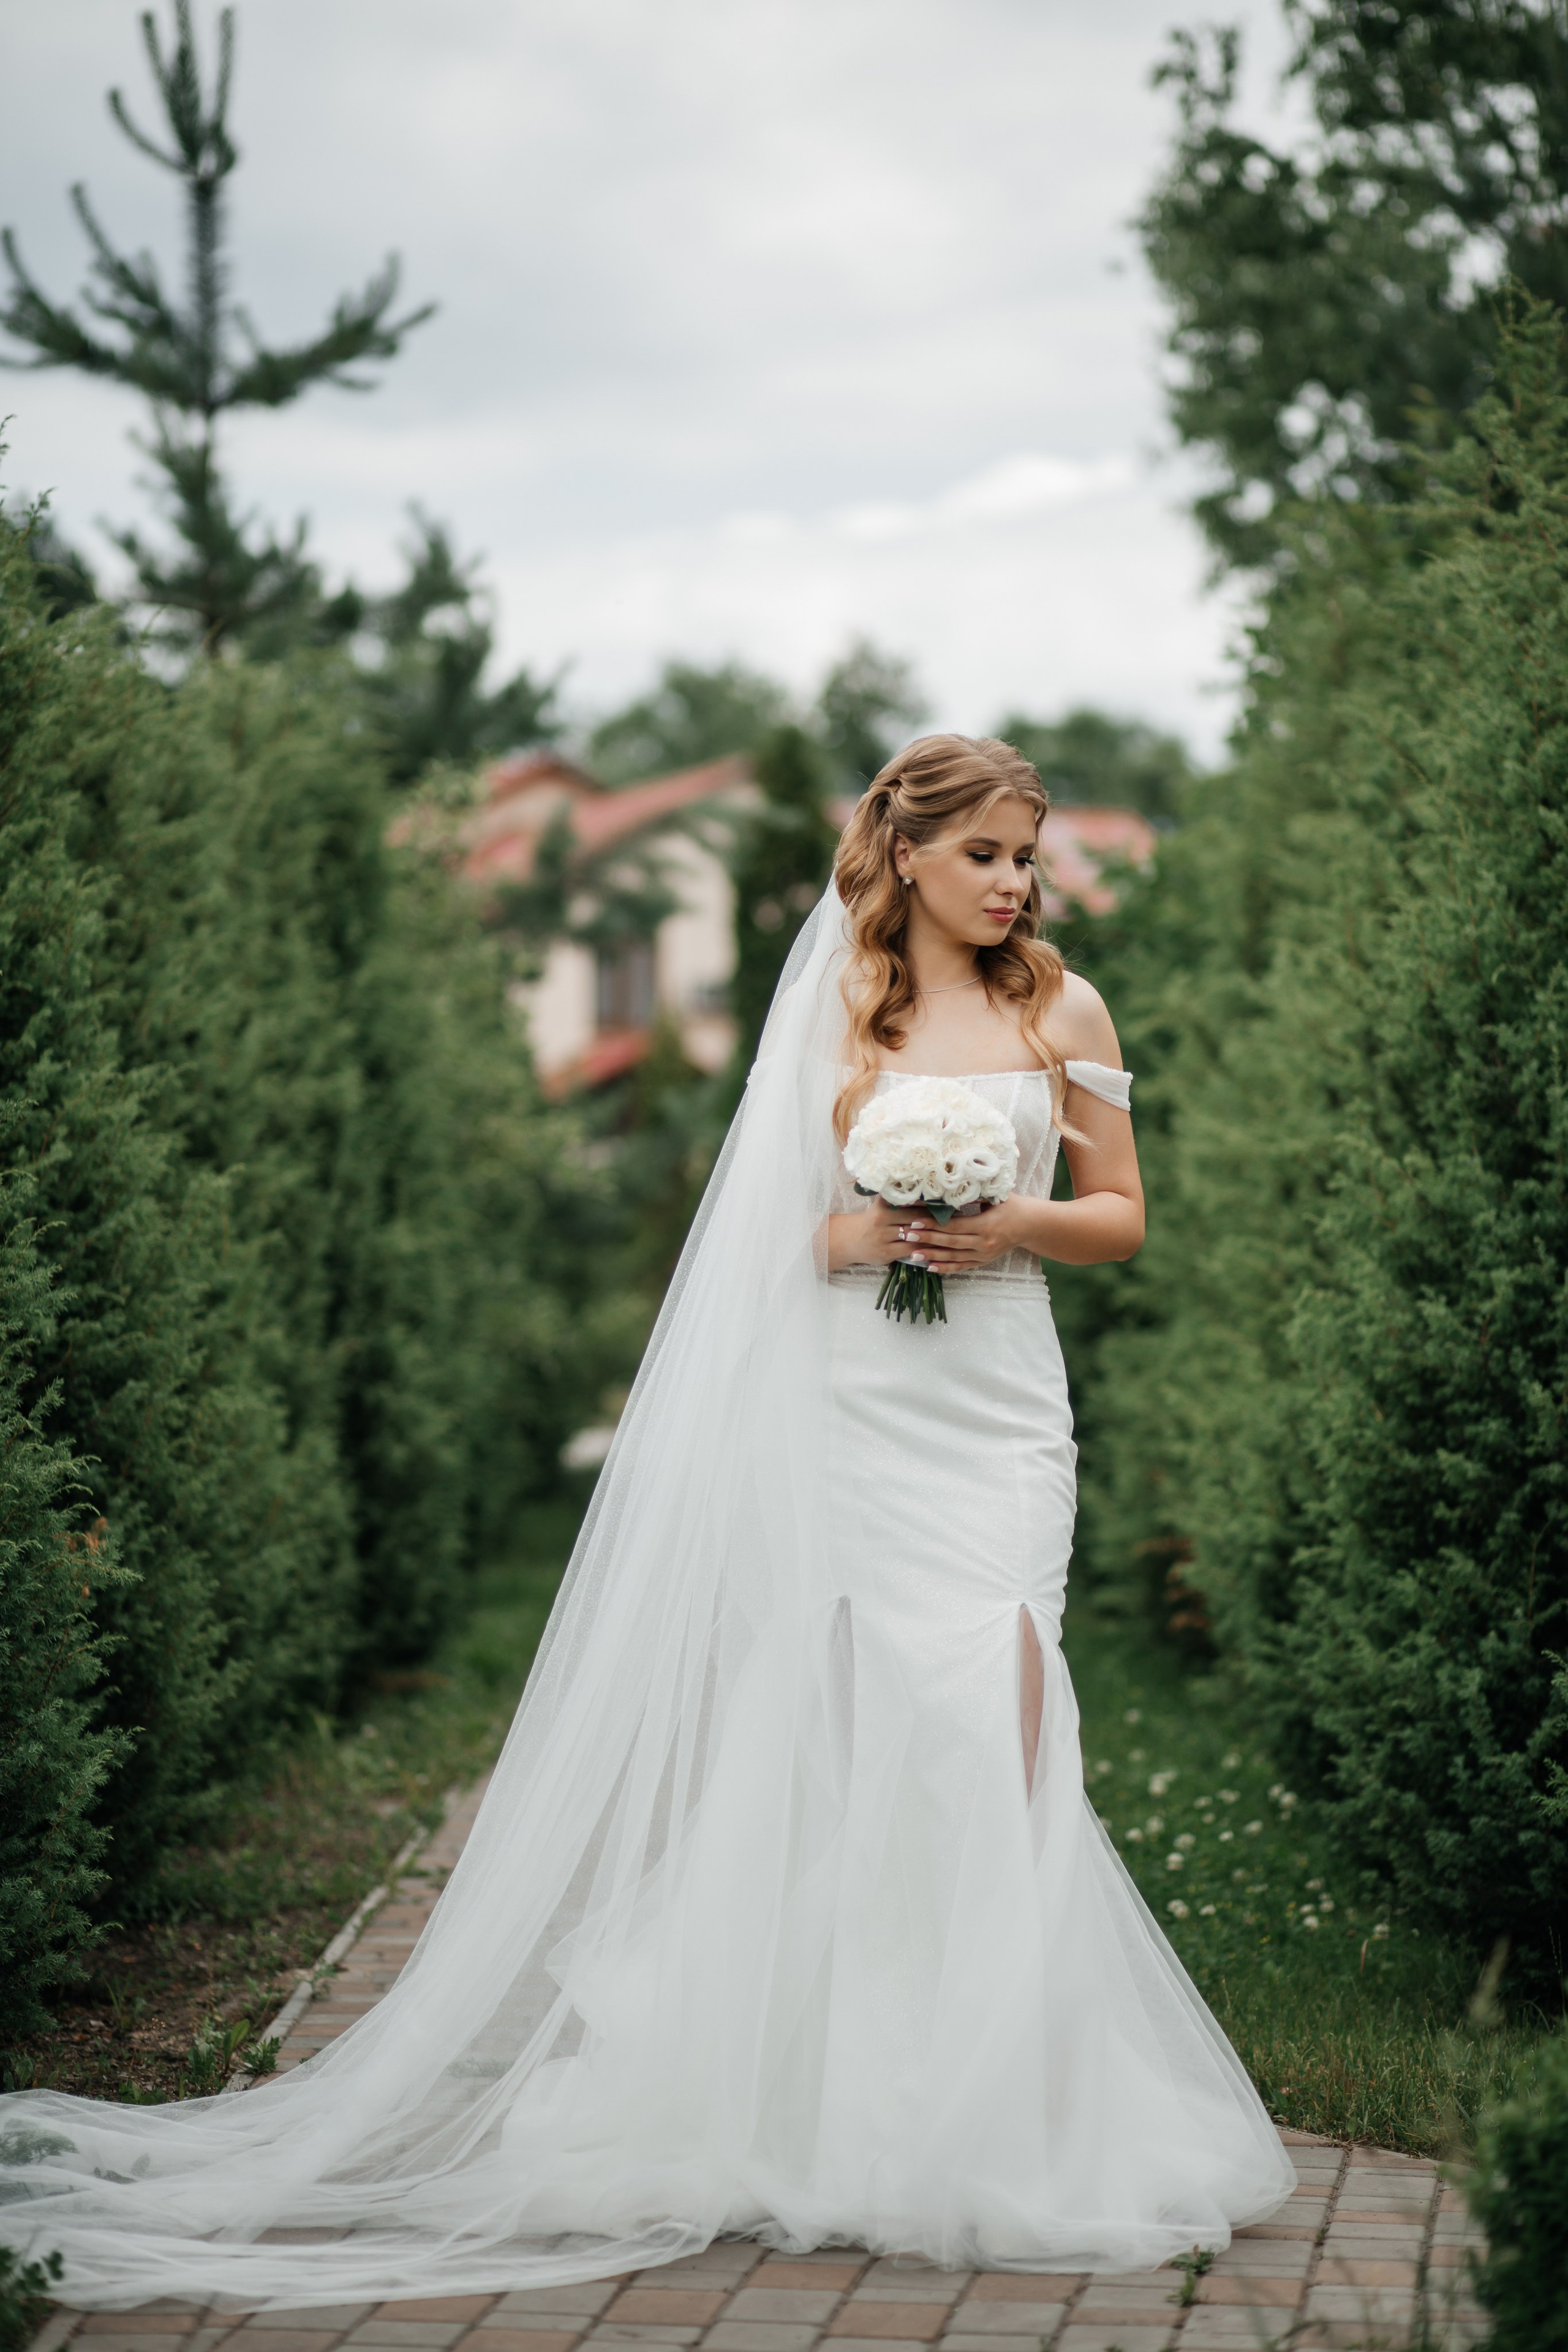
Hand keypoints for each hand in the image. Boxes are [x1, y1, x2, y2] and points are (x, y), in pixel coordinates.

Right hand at [826, 1195, 938, 1271]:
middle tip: (952, 1216)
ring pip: (914, 1235)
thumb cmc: (874, 1221)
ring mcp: (883, 1237)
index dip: (928, 1203)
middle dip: (933, 1218)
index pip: (911, 1202)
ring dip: (931, 1234)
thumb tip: (931, 1198)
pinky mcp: (886, 1253)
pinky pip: (910, 1250)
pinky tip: (935, 1246)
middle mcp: (881, 1219)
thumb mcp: (882, 1207)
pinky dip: (923, 1248)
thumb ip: (901, 1203)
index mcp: (883, 1204)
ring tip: (948, 1232)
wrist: (853, 1240)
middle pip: (915, 1218)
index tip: (945, 1202)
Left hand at [896, 1199, 1025, 1275]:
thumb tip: (946, 1189)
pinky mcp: (983, 1261)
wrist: (1031, 1225)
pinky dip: (946, 1267)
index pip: (953, 1226)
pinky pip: (962, 1266)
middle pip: (950, 1242)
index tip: (914, 1222)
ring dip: (932, 1256)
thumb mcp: (995, 1196)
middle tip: (906, 1236)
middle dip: (926, 1239)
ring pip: (953, 1257)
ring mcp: (983, 1255)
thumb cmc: (1011, 1205)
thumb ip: (973, 1195)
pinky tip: (931, 1268)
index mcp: (986, 1225)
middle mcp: (984, 1243)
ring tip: (912, 1255)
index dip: (933, 1225)